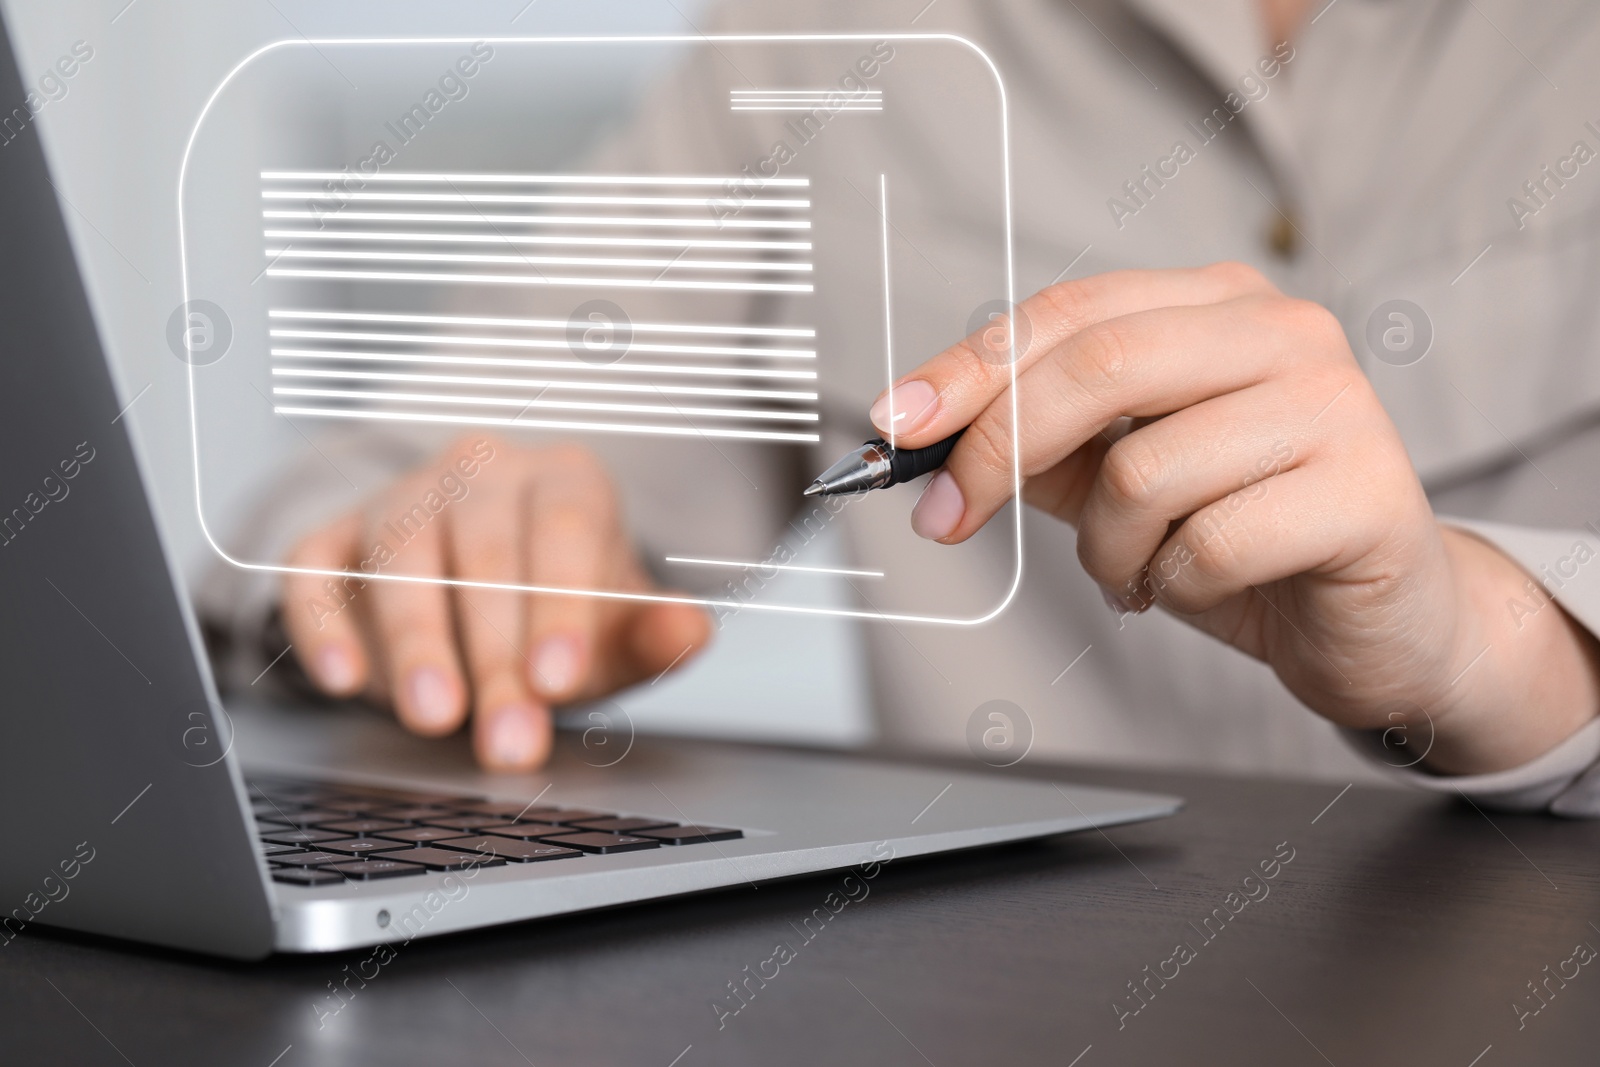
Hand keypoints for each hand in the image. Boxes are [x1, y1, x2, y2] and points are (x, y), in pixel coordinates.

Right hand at [279, 436, 710, 769]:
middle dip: (494, 656)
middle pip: (483, 552)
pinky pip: (313, 568)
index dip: (558, 607)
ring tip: (434, 716)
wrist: (493, 601)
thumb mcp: (618, 630)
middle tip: (507, 740)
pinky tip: (344, 679)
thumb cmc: (562, 616)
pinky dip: (320, 622)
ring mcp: (402, 497)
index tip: (557, 681)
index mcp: (564, 480)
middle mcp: (481, 473)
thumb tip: (689, 630)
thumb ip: (656, 634)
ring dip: (416, 641)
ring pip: (399, 554)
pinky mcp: (335, 537)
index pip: (564, 529)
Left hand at [873, 263, 1599, 773]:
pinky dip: (1172, 584)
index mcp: (1218, 307)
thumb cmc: (1249, 541)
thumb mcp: (1122, 481)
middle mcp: (1284, 333)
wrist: (1386, 622)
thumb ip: (1040, 448)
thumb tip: (922, 437)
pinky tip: (1198, 588)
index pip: (1069, 314)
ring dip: (1107, 549)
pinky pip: (1208, 544)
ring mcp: (1335, 407)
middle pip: (1099, 365)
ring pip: (1145, 469)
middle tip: (948, 521)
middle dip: (996, 452)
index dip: (968, 369)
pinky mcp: (1367, 494)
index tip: (895, 427)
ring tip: (1136, 571)